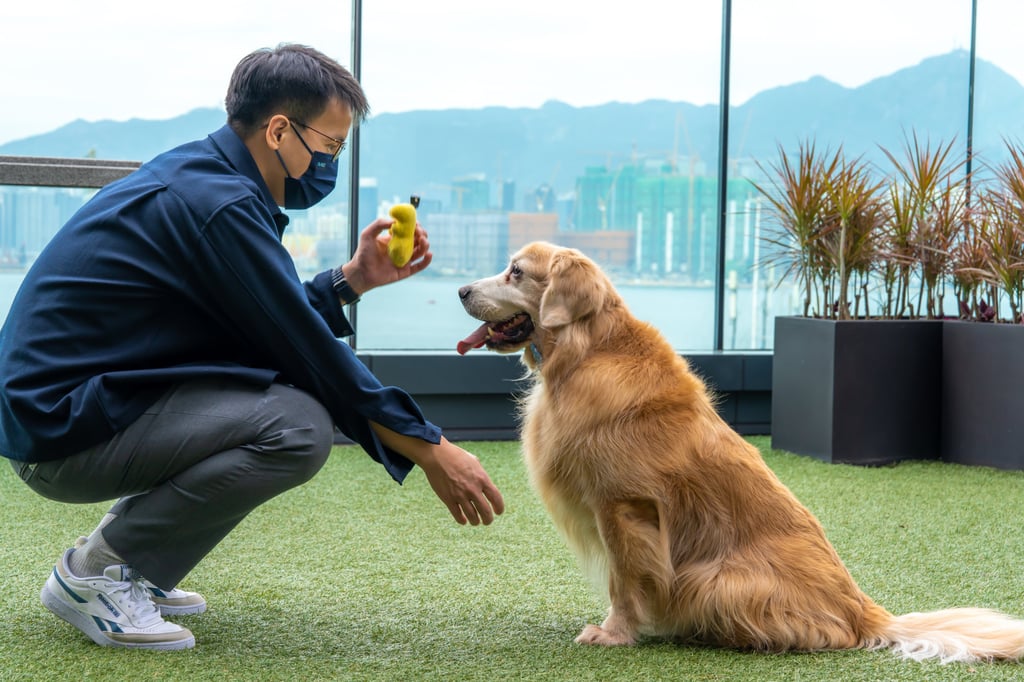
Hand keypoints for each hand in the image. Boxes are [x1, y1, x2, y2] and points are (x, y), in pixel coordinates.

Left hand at [341, 218, 432, 295]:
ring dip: (425, 245)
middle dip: (422, 234)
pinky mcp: (405, 271)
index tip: (415, 223)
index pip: (409, 230)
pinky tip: (429, 254)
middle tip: (419, 232)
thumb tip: (394, 221)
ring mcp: (405, 260)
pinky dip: (426, 261)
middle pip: (418, 240)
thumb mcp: (367, 234)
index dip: (415, 226)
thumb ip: (379, 224)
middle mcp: (402, 249)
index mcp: (395, 239)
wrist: (360, 272)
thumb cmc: (363, 253)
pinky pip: (419, 266)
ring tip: (423, 241)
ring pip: (421, 252)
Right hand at [370, 424, 504, 524]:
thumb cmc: (456, 456)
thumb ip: (481, 474)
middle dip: (488, 519)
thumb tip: (485, 485)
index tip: (498, 512)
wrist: (437, 455)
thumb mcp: (474, 462)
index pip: (496, 498)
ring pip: (472, 516)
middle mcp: (473, 488)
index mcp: (482, 478)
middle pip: (485, 511)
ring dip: (475, 522)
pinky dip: (462, 520)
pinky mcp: (448, 499)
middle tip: (487, 521)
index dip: (499, 508)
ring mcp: (460, 495)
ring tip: (476, 522)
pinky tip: (463, 520)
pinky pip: (457, 515)